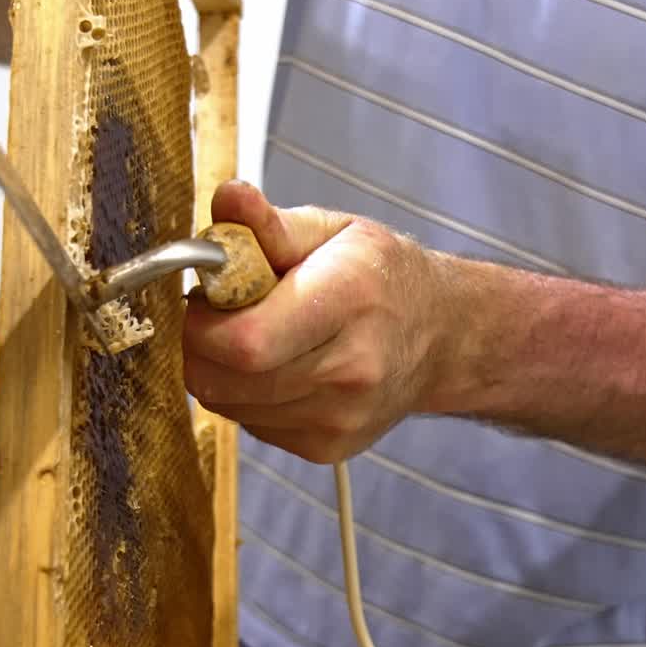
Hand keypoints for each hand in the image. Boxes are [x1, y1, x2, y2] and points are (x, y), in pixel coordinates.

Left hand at [183, 182, 443, 463]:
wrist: (443, 339)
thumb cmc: (382, 277)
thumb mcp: (333, 231)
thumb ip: (272, 224)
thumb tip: (228, 199)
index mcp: (349, 300)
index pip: (244, 340)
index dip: (204, 322)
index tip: (210, 296)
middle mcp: (349, 369)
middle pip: (223, 380)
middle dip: (203, 345)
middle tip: (227, 315)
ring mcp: (339, 417)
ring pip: (228, 405)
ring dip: (223, 372)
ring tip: (259, 337)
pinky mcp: (327, 447)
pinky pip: (250, 424)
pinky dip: (247, 396)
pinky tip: (279, 368)